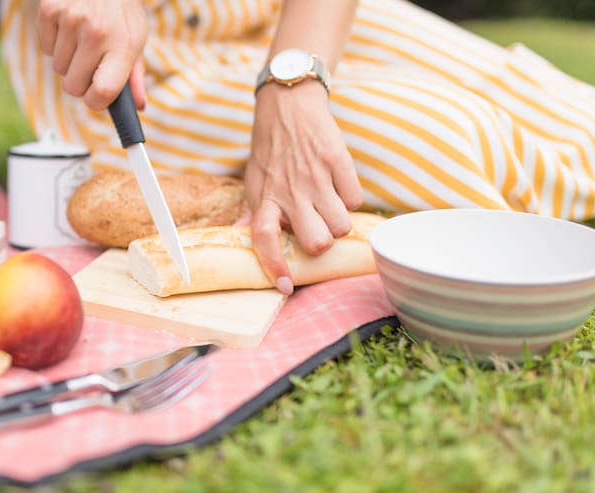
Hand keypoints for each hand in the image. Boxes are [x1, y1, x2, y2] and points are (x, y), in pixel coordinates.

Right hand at [36, 0, 147, 109]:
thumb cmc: (121, 9)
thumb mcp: (135, 37)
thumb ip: (134, 75)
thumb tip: (136, 106)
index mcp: (123, 45)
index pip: (103, 92)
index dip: (95, 102)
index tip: (95, 97)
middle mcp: (97, 33)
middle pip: (73, 86)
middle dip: (79, 80)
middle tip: (90, 62)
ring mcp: (71, 20)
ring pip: (58, 68)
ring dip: (68, 59)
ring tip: (82, 37)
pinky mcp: (50, 10)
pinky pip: (46, 48)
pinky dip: (56, 43)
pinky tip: (69, 26)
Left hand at [243, 82, 362, 294]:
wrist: (289, 104)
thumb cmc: (270, 148)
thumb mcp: (253, 179)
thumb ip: (252, 212)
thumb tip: (239, 237)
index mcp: (265, 198)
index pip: (265, 240)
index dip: (275, 266)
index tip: (287, 286)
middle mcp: (290, 191)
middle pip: (317, 242)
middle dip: (321, 243)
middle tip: (316, 227)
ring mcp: (316, 177)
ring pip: (341, 226)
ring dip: (338, 222)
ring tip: (328, 205)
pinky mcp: (338, 162)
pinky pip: (356, 200)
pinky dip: (350, 199)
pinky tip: (338, 186)